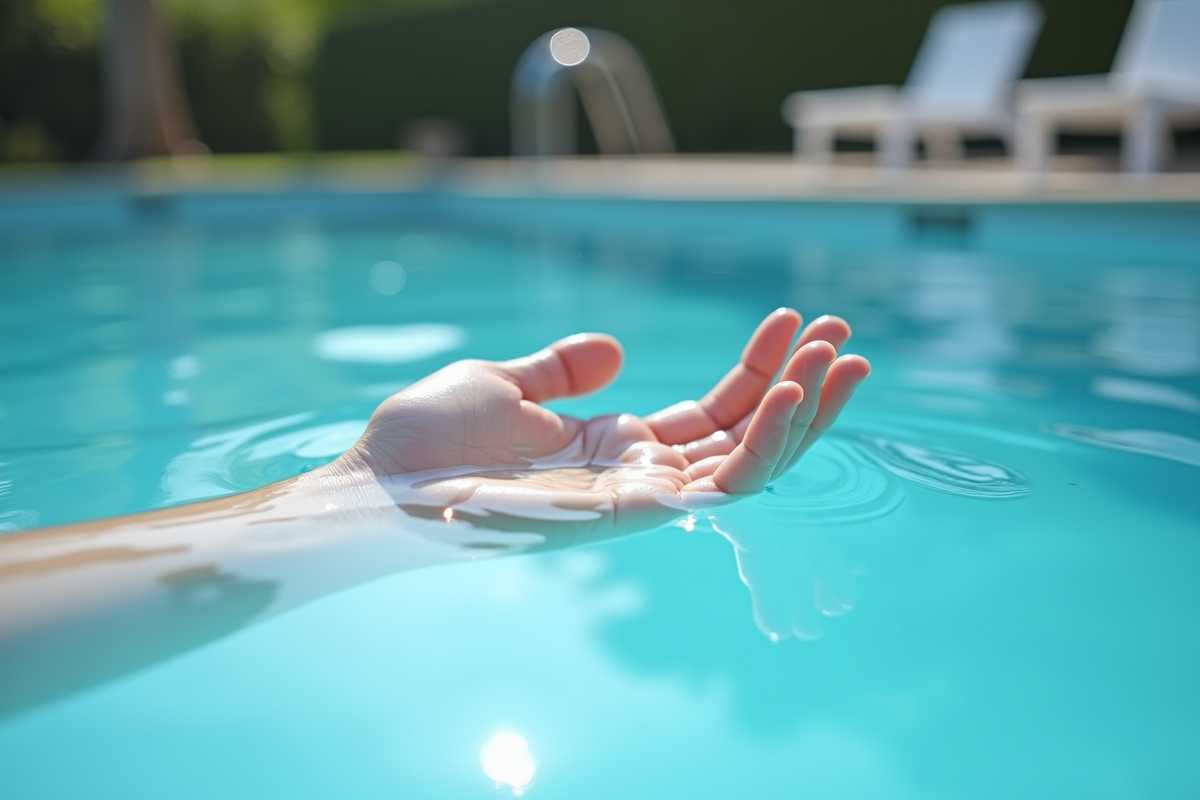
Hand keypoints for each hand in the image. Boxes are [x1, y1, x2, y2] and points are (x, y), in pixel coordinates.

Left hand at [345, 308, 869, 544]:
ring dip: (802, 412)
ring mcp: (638, 499)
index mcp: (615, 443)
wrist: (379, 484)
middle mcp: (638, 475)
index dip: (758, 368)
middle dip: (801, 387)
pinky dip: (760, 444)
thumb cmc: (429, 439)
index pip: (711, 411)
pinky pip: (717, 486)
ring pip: (749, 462)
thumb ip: (564, 369)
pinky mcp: (631, 515)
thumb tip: (618, 350)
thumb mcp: (503, 383)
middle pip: (744, 435)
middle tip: (848, 335)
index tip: (794, 320)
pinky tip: (788, 394)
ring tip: (843, 356)